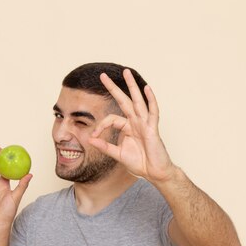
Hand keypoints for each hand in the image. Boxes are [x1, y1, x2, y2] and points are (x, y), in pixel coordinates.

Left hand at [89, 69, 175, 183]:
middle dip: (113, 88)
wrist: (154, 173)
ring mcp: (145, 123)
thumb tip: (90, 140)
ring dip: (132, 86)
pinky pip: (152, 111)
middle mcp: (136, 122)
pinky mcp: (153, 128)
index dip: (100, 126)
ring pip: (138, 101)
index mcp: (127, 127)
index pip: (111, 119)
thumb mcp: (118, 155)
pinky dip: (151, 99)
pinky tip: (147, 88)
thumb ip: (105, 147)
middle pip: (123, 101)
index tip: (93, 137)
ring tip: (126, 72)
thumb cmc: (140, 163)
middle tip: (102, 75)